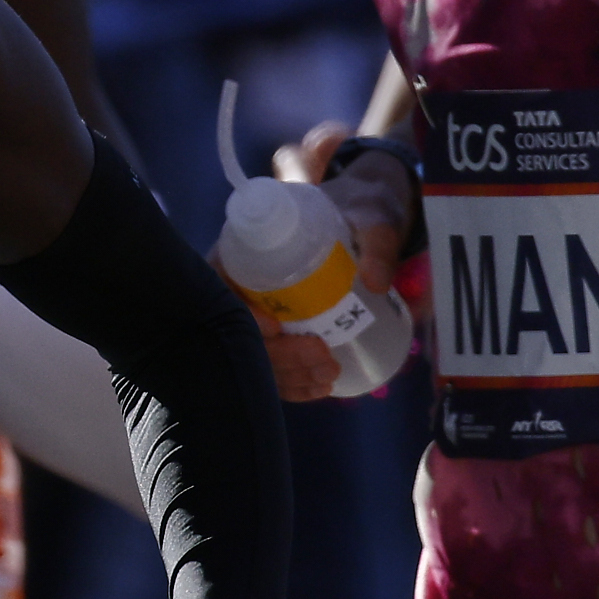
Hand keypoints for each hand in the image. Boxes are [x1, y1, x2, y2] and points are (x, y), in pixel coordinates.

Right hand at [235, 123, 413, 399]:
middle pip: (238, 328)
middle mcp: (243, 281)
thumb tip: (376, 282)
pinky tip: (319, 388)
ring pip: (255, 353)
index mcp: (248, 245)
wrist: (365, 216)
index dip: (240, 312)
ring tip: (329, 375)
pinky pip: (272, 365)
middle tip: (322, 357)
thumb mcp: (371, 217)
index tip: (276, 327)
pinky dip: (293, 383)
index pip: (222, 283)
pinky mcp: (277, 332)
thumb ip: (377, 241)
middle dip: (276, 354)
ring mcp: (257, 310)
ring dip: (288, 374)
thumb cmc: (360, 209)